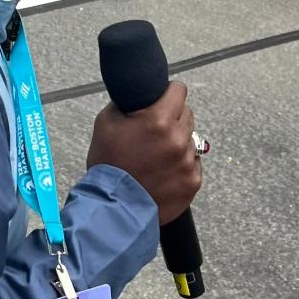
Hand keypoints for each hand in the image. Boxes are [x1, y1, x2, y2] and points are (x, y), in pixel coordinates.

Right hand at [87, 82, 200, 224]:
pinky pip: (193, 163)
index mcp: (159, 120)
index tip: (164, 98)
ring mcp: (187, 161)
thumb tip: (138, 96)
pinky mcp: (193, 181)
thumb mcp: (106, 123)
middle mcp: (178, 138)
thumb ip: (125, 104)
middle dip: (172, 119)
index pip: (179, 90)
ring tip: (157, 156)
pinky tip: (164, 172)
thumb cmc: (109, 167)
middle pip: (187, 114)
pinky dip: (181, 165)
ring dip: (178, 143)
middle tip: (156, 131)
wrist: (114, 208)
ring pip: (190, 139)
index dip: (169, 93)